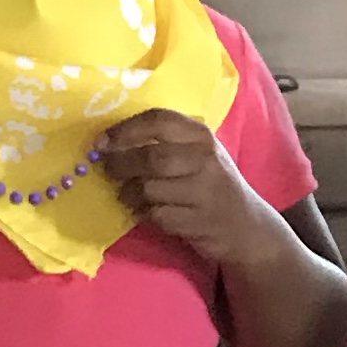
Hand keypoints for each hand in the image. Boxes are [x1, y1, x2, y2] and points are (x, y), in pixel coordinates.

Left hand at [99, 105, 249, 251]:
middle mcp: (205, 159)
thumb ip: (165, 141)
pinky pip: (156, 215)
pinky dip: (143, 213)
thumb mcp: (198, 153)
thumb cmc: (211, 183)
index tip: (101, 140)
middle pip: (150, 157)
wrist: (245, 226)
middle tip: (107, 169)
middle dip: (120, 164)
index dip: (124, 129)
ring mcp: (203, 192)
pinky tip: (146, 211)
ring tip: (127, 194)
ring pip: (149, 188)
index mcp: (201, 135)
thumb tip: (111, 140)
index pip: (158, 120)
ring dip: (129, 193)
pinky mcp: (197, 222)